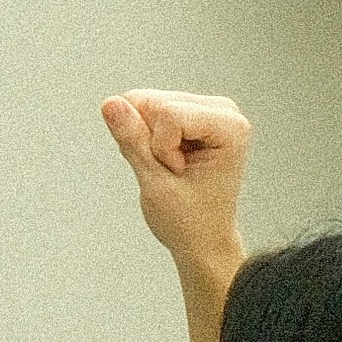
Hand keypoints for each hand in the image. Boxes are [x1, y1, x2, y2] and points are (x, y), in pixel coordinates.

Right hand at [103, 89, 253, 274]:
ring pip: (144, 102)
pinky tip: (166, 159)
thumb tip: (111, 103)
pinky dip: (145, 137)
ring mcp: (206, 108)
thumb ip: (133, 141)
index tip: (180, 174)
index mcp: (231, 126)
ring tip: (171, 168)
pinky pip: (144, 109)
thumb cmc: (190, 222)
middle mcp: (224, 109)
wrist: (203, 240)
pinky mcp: (187, 110)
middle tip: (173, 171)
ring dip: (147, 139)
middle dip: (150, 141)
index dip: (160, 148)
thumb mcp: (156, 184)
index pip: (167, 113)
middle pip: (153, 102)